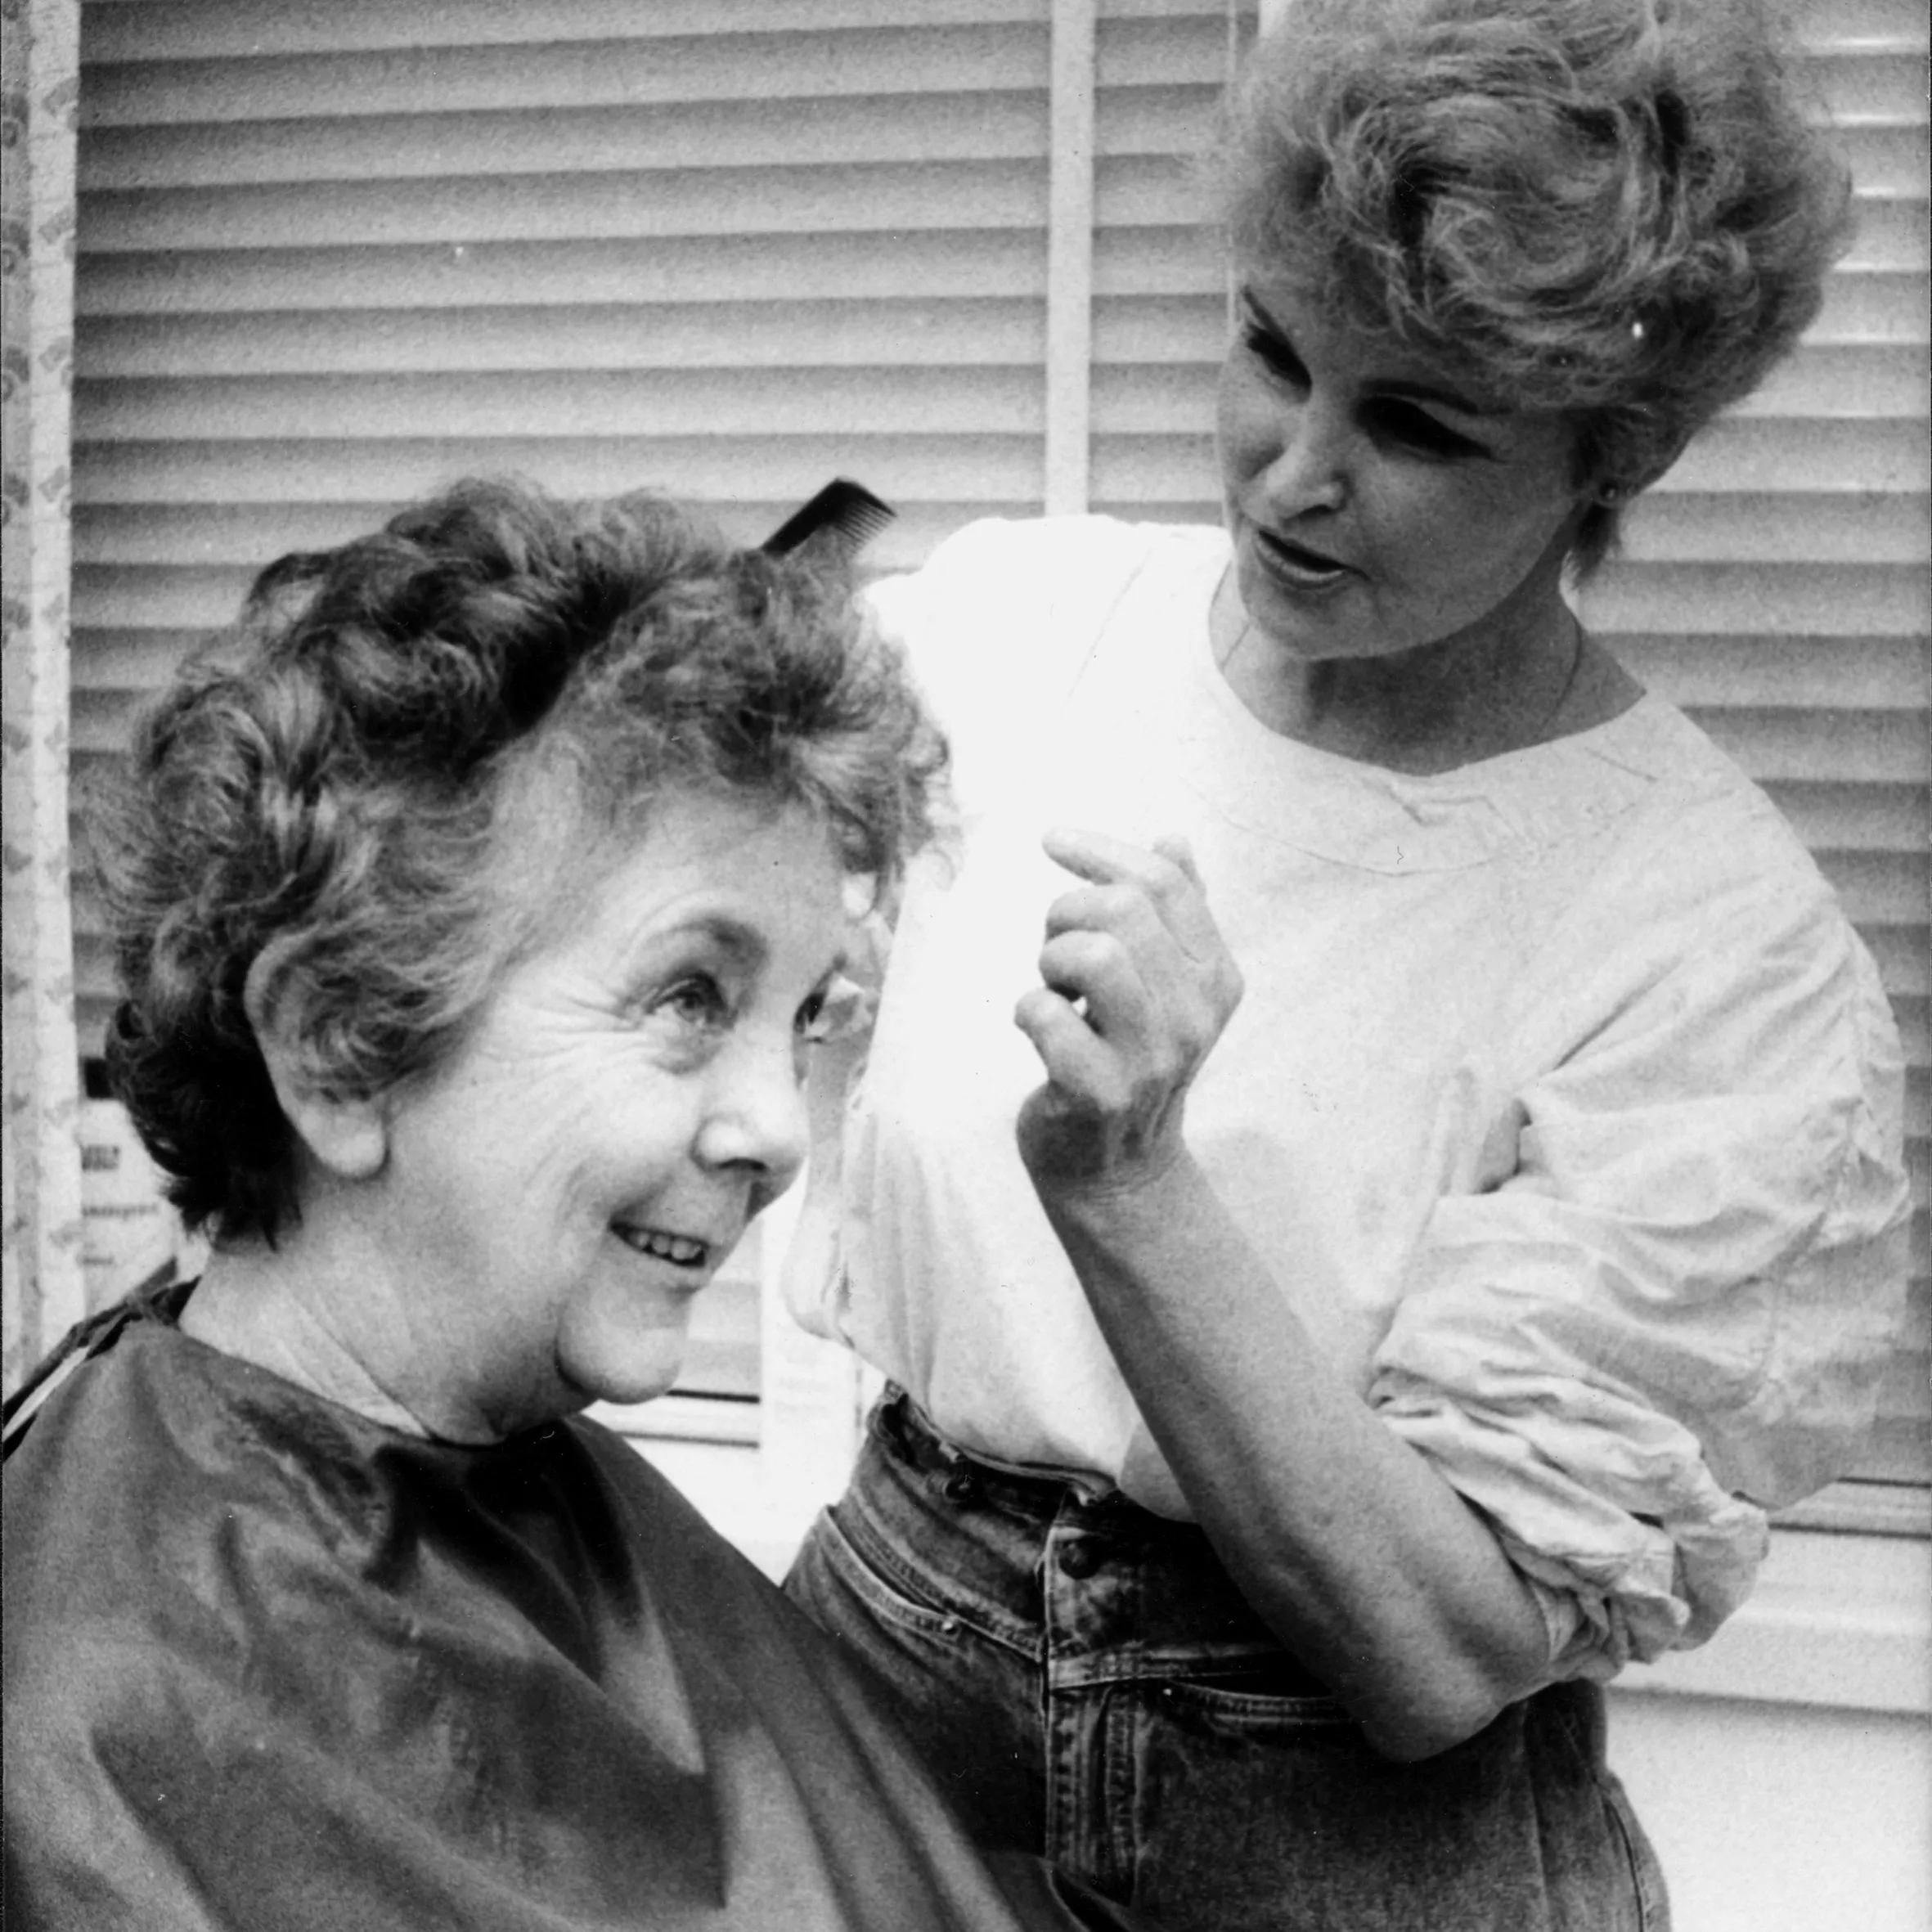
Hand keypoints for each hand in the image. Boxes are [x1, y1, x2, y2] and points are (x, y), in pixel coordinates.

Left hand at [1013, 829, 1243, 1195]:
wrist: (1118, 1169)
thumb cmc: (1130, 1057)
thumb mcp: (1168, 984)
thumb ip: (1177, 912)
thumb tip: (1173, 836)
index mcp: (1217, 976)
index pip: (1164, 881)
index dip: (1101, 849)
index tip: (1053, 840)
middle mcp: (1195, 1015)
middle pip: (1123, 909)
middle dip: (1068, 913)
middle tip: (1057, 952)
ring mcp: (1151, 1058)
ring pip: (1094, 954)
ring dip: (1050, 960)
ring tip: (1055, 988)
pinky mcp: (1100, 1095)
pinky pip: (1047, 1017)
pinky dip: (1027, 1010)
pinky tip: (1037, 1028)